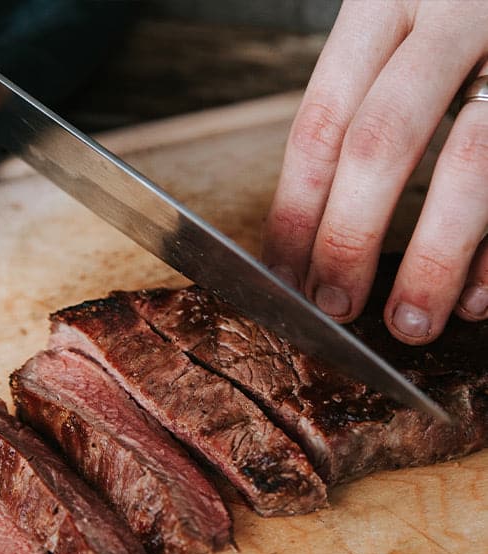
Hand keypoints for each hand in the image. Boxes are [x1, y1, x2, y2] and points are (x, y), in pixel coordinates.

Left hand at [262, 0, 487, 344]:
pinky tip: (475, 299)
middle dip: (350, 239)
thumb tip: (309, 244)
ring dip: (434, 262)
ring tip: (409, 324)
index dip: (295, 212)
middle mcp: (453, 14)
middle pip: (382, 142)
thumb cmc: (445, 24)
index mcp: (385, 4)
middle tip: (335, 307)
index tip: (283, 277)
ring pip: (473, 164)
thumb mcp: (394, 38)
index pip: (321, 124)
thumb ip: (359, 117)